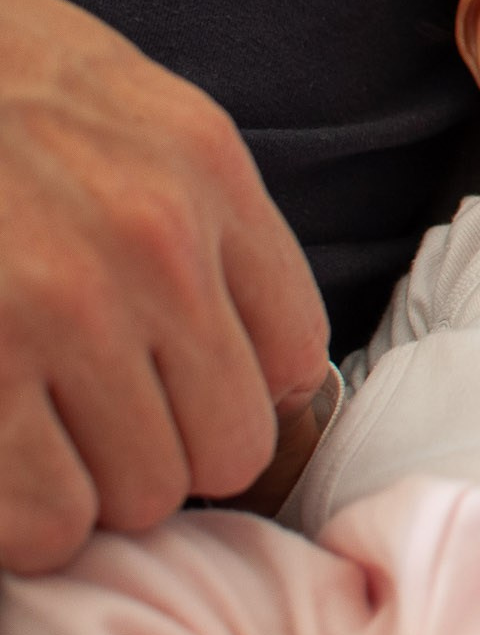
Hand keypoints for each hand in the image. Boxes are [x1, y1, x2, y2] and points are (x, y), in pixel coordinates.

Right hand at [0, 0, 329, 572]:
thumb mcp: (138, 112)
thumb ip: (208, 213)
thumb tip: (268, 362)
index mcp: (205, 174)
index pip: (296, 356)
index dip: (244, 397)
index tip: (189, 396)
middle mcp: (153, 244)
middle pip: (230, 444)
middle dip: (173, 454)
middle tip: (109, 428)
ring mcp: (62, 308)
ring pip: (147, 493)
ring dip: (100, 490)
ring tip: (50, 440)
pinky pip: (48, 517)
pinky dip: (35, 523)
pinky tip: (12, 477)